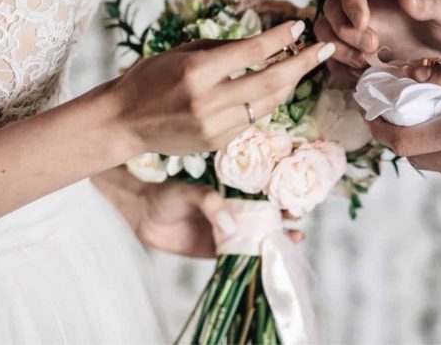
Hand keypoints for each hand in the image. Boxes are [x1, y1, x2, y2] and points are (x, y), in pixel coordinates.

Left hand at [93, 168, 303, 257]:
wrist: (142, 214)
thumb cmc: (167, 193)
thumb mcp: (189, 190)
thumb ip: (210, 202)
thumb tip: (230, 225)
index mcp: (235, 185)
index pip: (267, 184)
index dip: (285, 187)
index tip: (298, 189)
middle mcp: (238, 205)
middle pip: (272, 209)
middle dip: (289, 210)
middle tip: (298, 213)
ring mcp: (232, 227)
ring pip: (264, 231)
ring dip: (283, 234)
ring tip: (296, 235)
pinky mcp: (222, 249)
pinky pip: (245, 253)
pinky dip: (261, 255)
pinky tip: (275, 256)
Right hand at [108, 21, 334, 156]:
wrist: (123, 123)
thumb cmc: (150, 79)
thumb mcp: (182, 53)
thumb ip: (223, 49)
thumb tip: (262, 45)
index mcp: (198, 72)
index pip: (253, 51)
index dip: (281, 38)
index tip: (300, 27)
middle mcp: (210, 101)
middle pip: (272, 81)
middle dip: (303, 64)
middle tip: (324, 49)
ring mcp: (216, 127)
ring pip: (269, 104)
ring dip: (289, 84)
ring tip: (301, 66)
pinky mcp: (218, 143)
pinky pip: (253, 120)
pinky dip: (264, 102)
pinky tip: (268, 89)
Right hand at [315, 0, 440, 81]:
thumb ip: (432, 3)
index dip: (350, 0)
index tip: (364, 24)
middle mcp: (369, 0)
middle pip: (333, 7)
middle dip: (344, 30)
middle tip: (372, 48)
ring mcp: (362, 26)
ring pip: (327, 30)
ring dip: (338, 49)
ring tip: (364, 64)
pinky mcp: (360, 50)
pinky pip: (335, 56)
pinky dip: (341, 67)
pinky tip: (362, 75)